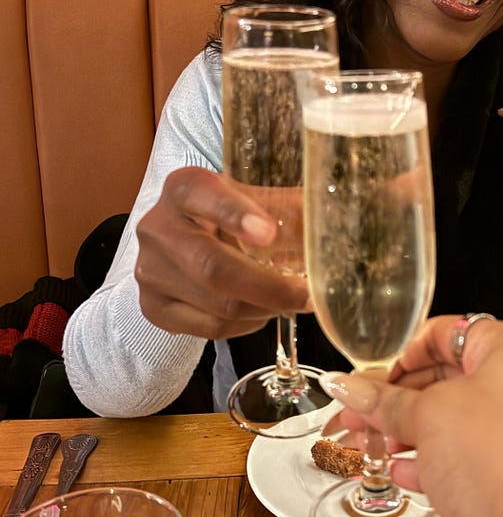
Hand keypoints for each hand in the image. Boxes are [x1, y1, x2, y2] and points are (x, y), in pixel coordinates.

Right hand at [135, 166, 309, 338]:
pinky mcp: (153, 306)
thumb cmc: (228, 218)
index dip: (235, 214)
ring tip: (287, 300)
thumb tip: (338, 222)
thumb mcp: (254, 201)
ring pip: (217, 305)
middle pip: (214, 268)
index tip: (268, 233)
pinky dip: (245, 325)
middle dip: (270, 288)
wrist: (181, 240)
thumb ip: (290, 209)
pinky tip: (259, 312)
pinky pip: (210, 328)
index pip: (203, 195)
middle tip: (307, 296)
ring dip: (263, 309)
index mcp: (183, 188)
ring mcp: (149, 270)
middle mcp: (158, 226)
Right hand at [321, 316, 502, 516]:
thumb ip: (387, 403)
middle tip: (358, 418)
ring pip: (462, 424)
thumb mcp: (431, 418)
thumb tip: (347, 386)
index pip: (447, 333)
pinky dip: (441, 465)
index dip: (401, 356)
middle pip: (451, 380)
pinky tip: (405, 476)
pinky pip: (479, 460)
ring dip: (414, 436)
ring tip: (372, 449)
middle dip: (399, 401)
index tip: (368, 381)